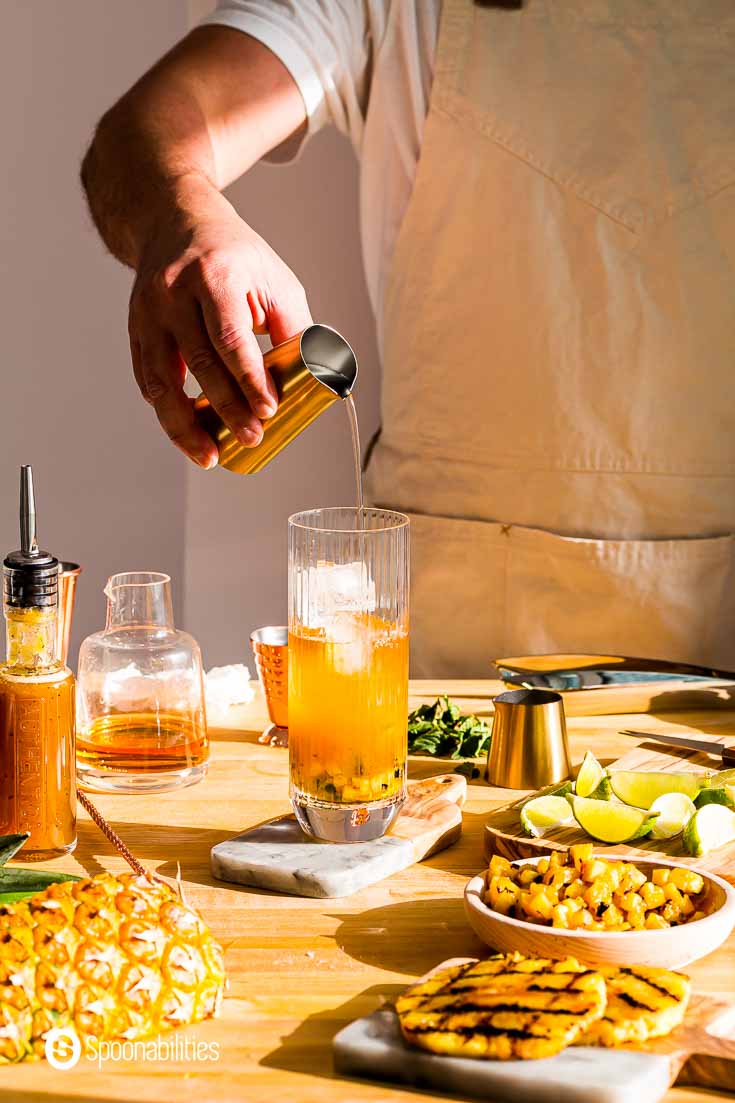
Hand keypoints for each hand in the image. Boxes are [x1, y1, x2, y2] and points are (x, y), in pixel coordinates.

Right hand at [129, 183, 311, 466]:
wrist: (173, 219)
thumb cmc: (235, 256)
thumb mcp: (275, 279)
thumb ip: (295, 328)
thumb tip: (318, 379)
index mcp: (214, 275)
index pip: (230, 338)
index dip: (249, 380)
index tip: (268, 411)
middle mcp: (173, 292)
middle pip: (198, 363)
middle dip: (226, 408)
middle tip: (251, 438)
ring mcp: (147, 312)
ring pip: (162, 380)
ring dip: (185, 425)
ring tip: (210, 456)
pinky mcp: (135, 329)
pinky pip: (149, 379)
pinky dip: (167, 411)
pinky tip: (188, 434)